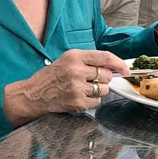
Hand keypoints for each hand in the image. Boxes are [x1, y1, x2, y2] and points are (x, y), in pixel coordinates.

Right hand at [5, 50, 129, 125]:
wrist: (32, 94)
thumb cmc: (50, 77)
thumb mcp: (66, 61)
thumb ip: (88, 61)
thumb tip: (114, 67)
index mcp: (74, 56)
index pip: (105, 57)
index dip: (119, 64)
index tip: (125, 70)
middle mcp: (76, 70)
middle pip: (107, 75)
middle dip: (104, 79)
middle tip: (91, 81)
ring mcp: (77, 87)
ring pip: (104, 89)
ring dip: (98, 91)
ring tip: (82, 89)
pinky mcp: (77, 102)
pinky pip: (97, 102)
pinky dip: (91, 101)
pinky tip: (79, 97)